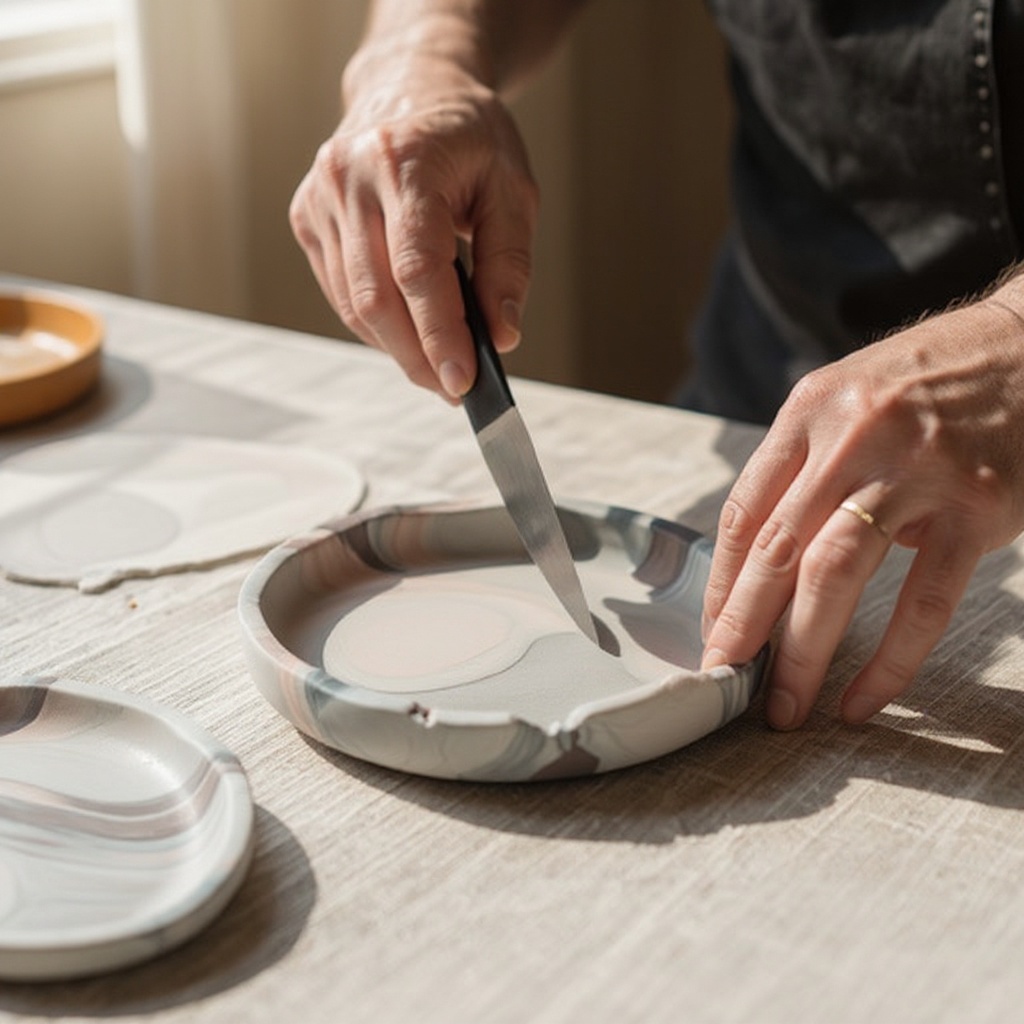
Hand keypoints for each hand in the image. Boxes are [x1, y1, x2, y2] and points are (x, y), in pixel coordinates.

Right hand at [289, 53, 537, 399]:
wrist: (410, 86)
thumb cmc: (467, 138)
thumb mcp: (512, 189)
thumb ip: (510, 265)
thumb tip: (501, 335)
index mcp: (404, 161)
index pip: (417, 269)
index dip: (439, 334)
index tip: (463, 382)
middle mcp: (350, 178)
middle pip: (378, 298)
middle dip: (418, 357)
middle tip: (455, 390)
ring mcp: (319, 199)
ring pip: (354, 305)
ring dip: (398, 350)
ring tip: (438, 368)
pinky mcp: (306, 219)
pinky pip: (342, 293)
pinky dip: (377, 326)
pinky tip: (408, 334)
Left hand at [700, 290, 1023, 727]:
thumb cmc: (930, 381)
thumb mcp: (849, 404)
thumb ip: (806, 471)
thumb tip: (766, 565)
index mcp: (809, 412)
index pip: (744, 511)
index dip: (722, 582)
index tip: (714, 630)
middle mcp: (852, 438)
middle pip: (777, 548)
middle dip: (744, 626)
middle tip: (726, 680)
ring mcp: (915, 472)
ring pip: (834, 574)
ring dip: (800, 650)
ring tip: (783, 705)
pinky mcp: (975, 507)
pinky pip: (923, 601)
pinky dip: (889, 660)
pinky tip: (862, 699)